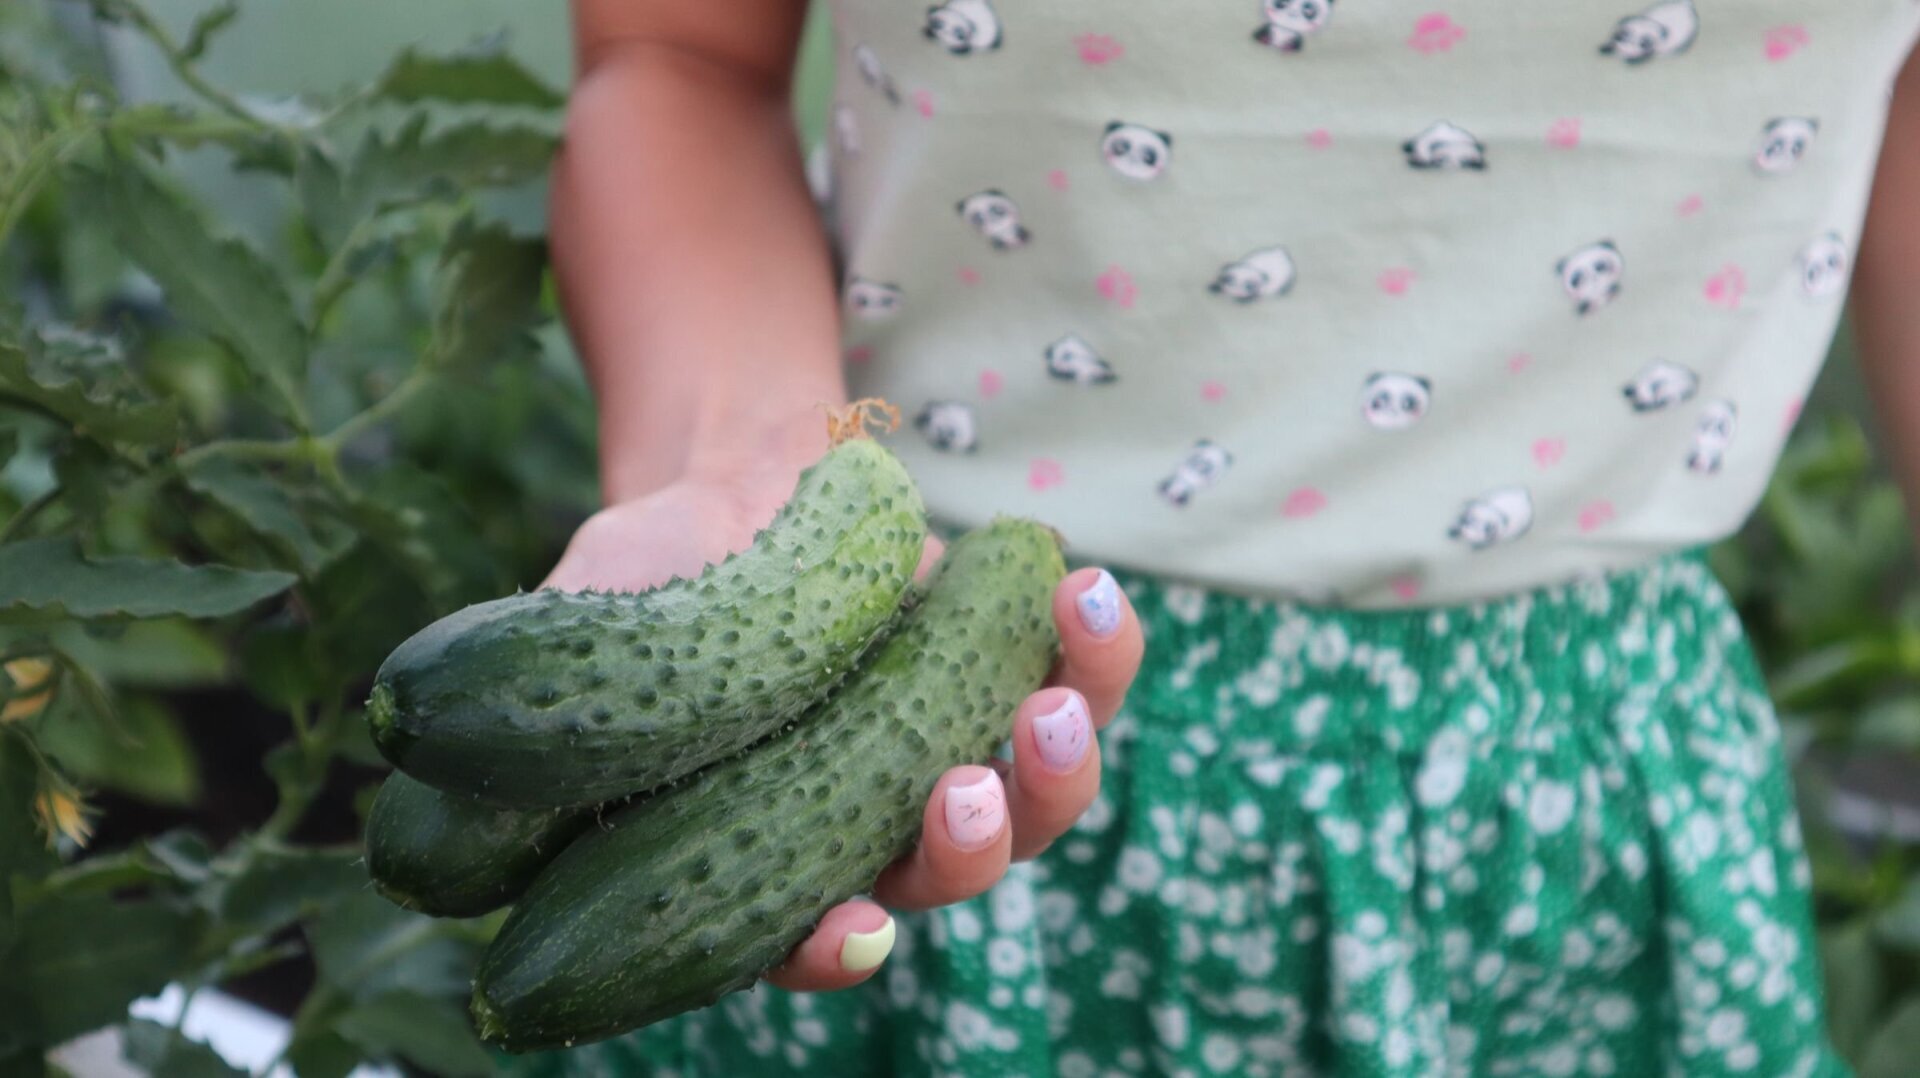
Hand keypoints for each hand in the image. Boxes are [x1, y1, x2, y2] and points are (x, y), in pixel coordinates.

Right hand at [542, 480, 1144, 993]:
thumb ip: (543, 701)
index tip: (852, 928)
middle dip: (965, 850)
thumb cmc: (647, 577)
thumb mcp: (587, 632)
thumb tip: (421, 783)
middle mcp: (873, 824)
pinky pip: (1081, 683)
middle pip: (942, 877)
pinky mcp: (1011, 670)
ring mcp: (951, 749)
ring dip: (1056, 768)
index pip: (807, 934)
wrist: (736, 484)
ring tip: (1045, 700)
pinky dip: (1097, 651)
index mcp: (765, 848)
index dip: (831, 948)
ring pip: (1036, 804)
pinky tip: (1081, 591)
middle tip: (962, 792)